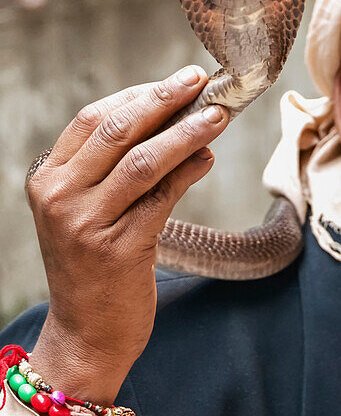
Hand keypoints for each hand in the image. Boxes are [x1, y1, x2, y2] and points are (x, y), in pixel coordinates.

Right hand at [26, 66, 229, 403]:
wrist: (87, 334)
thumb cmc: (95, 269)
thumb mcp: (92, 213)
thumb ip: (121, 171)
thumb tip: (183, 125)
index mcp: (47, 180)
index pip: (92, 120)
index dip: (138, 95)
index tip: (177, 82)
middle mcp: (60, 198)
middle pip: (117, 130)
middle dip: (164, 99)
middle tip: (201, 80)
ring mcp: (87, 224)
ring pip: (143, 160)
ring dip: (186, 133)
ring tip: (218, 116)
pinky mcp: (119, 249)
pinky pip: (161, 198)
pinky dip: (188, 172)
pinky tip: (208, 158)